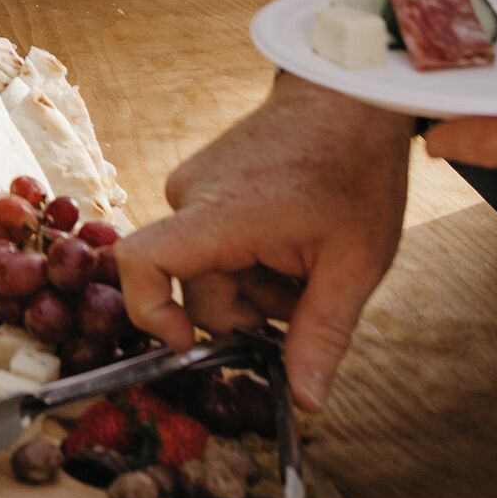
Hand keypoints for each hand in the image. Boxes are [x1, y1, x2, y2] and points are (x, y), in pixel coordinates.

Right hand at [117, 79, 411, 415]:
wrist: (352, 94)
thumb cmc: (355, 169)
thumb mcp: (353, 264)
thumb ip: (321, 336)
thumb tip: (305, 402)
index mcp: (219, 215)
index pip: (141, 263)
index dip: (150, 314)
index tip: (189, 344)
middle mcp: (192, 195)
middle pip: (197, 287)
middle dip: (250, 312)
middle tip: (310, 305)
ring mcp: (197, 184)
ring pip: (211, 269)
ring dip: (257, 286)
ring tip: (313, 269)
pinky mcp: (208, 180)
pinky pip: (215, 242)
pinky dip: (253, 259)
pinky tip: (297, 247)